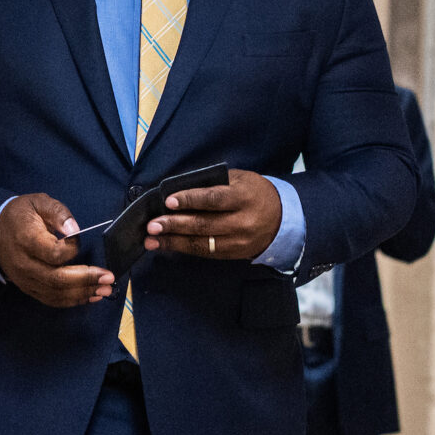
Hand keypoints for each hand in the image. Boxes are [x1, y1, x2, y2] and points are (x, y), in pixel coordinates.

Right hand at [0, 194, 114, 307]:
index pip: (53, 253)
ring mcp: (25, 279)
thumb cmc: (20, 215)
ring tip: (105, 290)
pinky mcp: (28, 287)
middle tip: (108, 278)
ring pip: (55, 293)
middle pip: (57, 279)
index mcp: (26, 240)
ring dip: (83, 294)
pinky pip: (50, 299)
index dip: (72, 249)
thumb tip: (75, 229)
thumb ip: (58, 212)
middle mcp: (24, 264)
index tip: (78, 241)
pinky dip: (71, 301)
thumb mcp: (38, 202)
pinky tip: (89, 296)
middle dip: (86, 280)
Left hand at [145, 169, 280, 259]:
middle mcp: (242, 222)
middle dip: (175, 226)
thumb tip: (179, 190)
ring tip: (151, 240)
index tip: (168, 202)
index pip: (213, 199)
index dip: (190, 200)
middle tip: (152, 226)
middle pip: (204, 225)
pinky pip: (206, 253)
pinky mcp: (234, 254)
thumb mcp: (240, 179)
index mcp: (243, 197)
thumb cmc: (254, 192)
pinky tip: (167, 245)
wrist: (282, 218)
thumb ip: (213, 183)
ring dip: (173, 242)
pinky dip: (184, 249)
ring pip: (202, 244)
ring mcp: (238, 242)